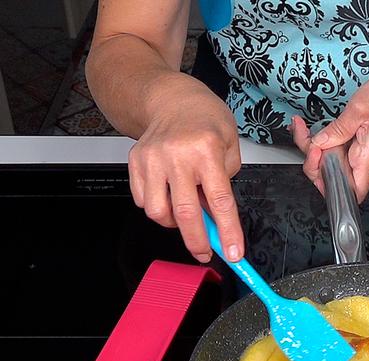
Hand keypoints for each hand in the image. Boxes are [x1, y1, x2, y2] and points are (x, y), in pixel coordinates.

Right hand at [127, 78, 244, 262]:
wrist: (172, 99)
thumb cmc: (205, 120)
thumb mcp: (230, 144)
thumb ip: (225, 182)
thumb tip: (216, 218)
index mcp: (206, 149)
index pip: (220, 200)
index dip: (227, 232)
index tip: (233, 253)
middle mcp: (176, 155)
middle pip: (185, 214)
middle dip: (198, 242)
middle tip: (206, 253)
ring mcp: (152, 159)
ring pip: (157, 212)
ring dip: (174, 224)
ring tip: (186, 213)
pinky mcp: (135, 163)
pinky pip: (142, 201)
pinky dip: (157, 208)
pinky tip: (169, 196)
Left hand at [291, 69, 368, 200]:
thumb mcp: (359, 109)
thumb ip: (338, 130)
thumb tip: (320, 143)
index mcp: (368, 159)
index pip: (351, 193)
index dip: (330, 188)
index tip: (317, 162)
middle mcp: (365, 163)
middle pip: (334, 179)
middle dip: (313, 161)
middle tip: (306, 137)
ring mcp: (361, 156)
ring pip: (331, 164)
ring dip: (313, 149)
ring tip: (302, 128)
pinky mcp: (358, 148)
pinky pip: (337, 152)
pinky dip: (321, 143)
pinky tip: (310, 130)